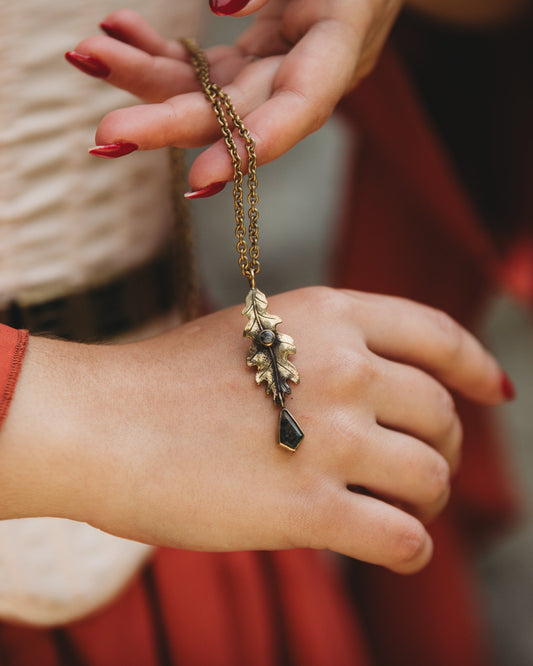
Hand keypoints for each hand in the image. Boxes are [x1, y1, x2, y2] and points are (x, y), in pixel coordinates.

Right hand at [0, 288, 508, 573]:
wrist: (104, 421)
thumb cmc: (170, 380)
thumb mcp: (258, 332)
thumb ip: (325, 350)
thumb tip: (385, 392)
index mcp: (329, 315)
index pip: (437, 335)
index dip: (477, 367)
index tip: (496, 392)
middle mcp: (342, 367)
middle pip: (441, 416)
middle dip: (444, 449)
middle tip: (421, 469)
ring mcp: (329, 436)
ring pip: (430, 478)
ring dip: (424, 500)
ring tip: (398, 508)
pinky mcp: (308, 506)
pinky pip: (400, 537)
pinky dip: (408, 548)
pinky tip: (391, 545)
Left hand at [68, 1, 402, 189]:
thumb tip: (219, 9)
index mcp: (337, 47)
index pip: (297, 108)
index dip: (250, 148)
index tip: (199, 179)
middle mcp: (302, 73)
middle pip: (233, 113)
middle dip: (166, 123)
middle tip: (106, 135)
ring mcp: (273, 69)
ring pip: (204, 91)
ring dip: (143, 77)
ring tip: (86, 53)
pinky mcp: (252, 58)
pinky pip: (201, 65)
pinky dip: (159, 51)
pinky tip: (118, 30)